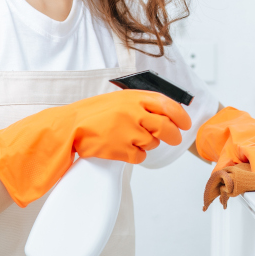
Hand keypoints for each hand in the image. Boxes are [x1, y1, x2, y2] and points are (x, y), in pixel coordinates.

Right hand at [0, 90, 190, 205]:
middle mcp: (133, 113)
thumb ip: (140, 104)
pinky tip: (122, 149)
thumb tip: (165, 112)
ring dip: (146, 144)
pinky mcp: (121, 150)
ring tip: (129, 138)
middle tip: (174, 139)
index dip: (180, 115)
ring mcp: (128, 131)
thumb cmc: (93, 114)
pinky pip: (139, 157)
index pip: (167, 104)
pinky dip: (135, 156)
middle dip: (173, 135)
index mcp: (133, 97)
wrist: (68, 127)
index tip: (186, 122)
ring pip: (152, 143)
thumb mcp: (118, 100)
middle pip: (166, 127)